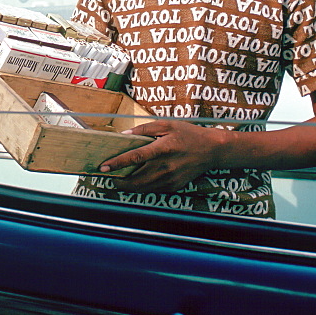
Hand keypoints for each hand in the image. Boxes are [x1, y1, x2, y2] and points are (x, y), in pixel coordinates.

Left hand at [99, 120, 227, 192]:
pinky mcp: (174, 186)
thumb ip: (144, 129)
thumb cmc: (189, 135)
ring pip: (143, 188)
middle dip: (119, 181)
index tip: (104, 167)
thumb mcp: (167, 124)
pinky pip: (154, 190)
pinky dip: (143, 187)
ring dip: (129, 186)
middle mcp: (166, 166)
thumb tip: (125, 135)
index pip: (135, 157)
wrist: (212, 150)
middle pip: (136, 179)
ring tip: (120, 180)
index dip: (117, 163)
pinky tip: (138, 181)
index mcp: (163, 148)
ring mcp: (171, 178)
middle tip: (110, 177)